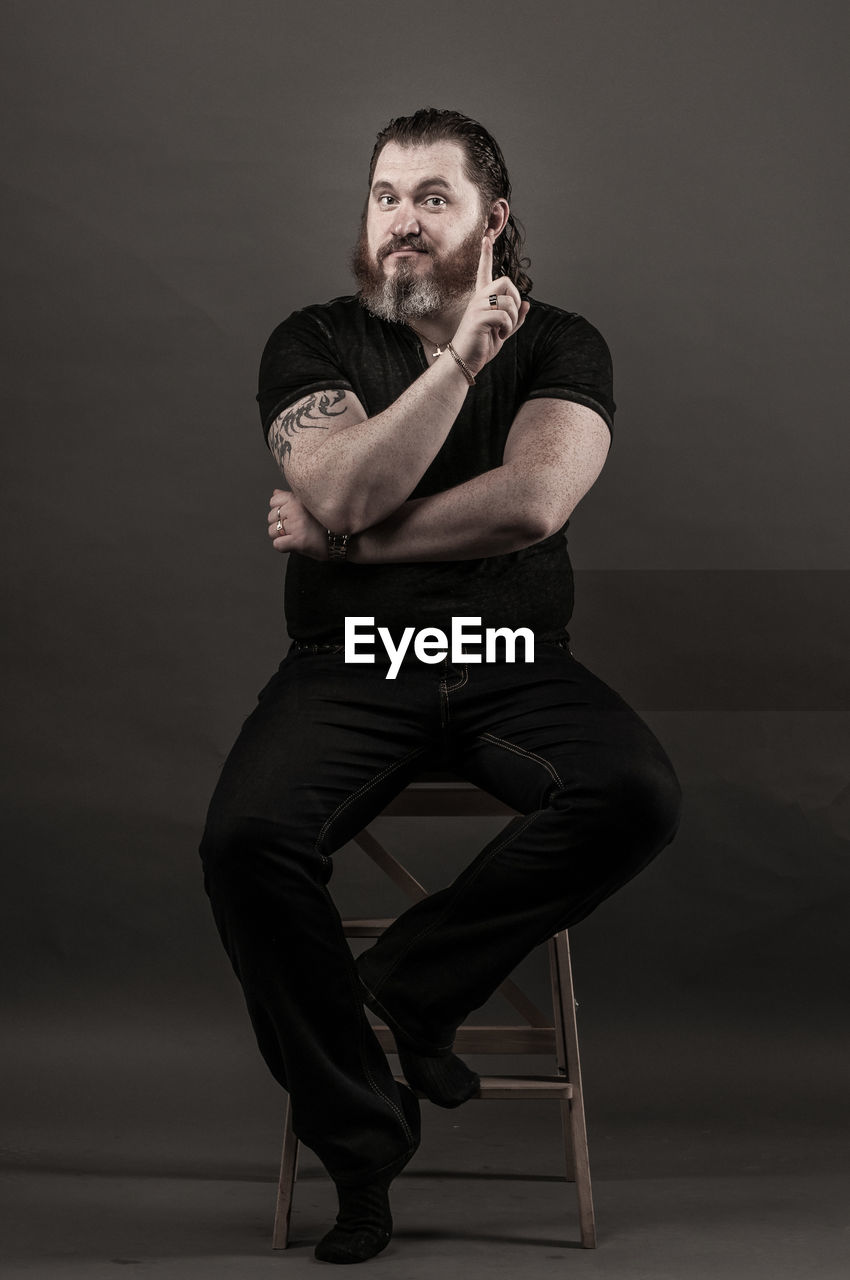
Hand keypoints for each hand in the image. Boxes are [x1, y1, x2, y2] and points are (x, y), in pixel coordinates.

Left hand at [267, 489, 327, 559]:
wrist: (347, 539)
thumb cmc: (329, 523)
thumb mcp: (311, 504)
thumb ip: (291, 498)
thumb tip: (275, 492)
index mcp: (298, 498)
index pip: (274, 501)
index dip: (280, 511)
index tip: (292, 517)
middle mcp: (295, 509)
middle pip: (270, 517)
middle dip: (280, 525)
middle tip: (297, 529)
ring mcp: (296, 524)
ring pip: (271, 531)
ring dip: (281, 537)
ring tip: (297, 537)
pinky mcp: (297, 540)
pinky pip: (277, 545)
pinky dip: (284, 547)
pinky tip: (296, 545)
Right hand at [451, 234, 530, 375]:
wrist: (464, 361)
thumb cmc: (481, 346)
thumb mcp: (502, 331)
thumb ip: (515, 318)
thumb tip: (528, 304)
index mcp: (483, 299)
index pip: (484, 271)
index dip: (486, 254)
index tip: (486, 236)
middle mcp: (479, 298)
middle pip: (507, 281)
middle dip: (516, 300)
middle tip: (510, 317)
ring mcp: (478, 307)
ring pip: (509, 301)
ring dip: (513, 319)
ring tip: (502, 330)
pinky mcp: (479, 318)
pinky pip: (505, 315)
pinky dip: (507, 327)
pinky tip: (498, 334)